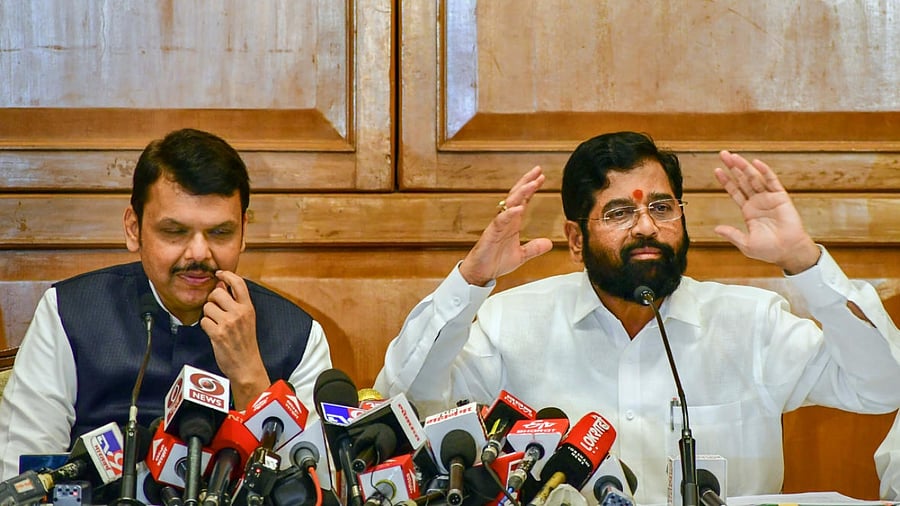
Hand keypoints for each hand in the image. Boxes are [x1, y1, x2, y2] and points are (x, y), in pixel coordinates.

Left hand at [201, 270, 268, 406]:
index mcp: (248, 308)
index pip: (239, 283)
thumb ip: (236, 303)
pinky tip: (213, 333)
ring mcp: (229, 323)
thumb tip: (221, 286)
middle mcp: (240, 313)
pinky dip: (205, 326)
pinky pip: (204, 321)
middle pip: (217, 293)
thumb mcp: (248, 319)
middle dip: (212, 299)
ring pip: (208, 307)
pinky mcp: (218, 334)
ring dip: (208, 315)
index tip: (219, 274)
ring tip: (216, 324)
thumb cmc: (245, 343)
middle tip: (216, 308)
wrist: (247, 365)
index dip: (227, 274)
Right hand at [459, 166, 553, 285]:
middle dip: (526, 182)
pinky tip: (519, 207)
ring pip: (509, 204)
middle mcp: (505, 220)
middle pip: (516, 196)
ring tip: (532, 184)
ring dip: (521, 193)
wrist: (481, 273)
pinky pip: (501, 220)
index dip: (531, 189)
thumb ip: (534, 248)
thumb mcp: (521, 255)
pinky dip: (510, 213)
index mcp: (512, 223)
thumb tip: (549, 243)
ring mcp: (498, 225)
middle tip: (537, 171)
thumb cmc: (496, 262)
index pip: (523, 201)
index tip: (541, 177)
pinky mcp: (491, 233)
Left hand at [714, 151, 819, 273]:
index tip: (717, 170)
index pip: (734, 191)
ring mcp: (768, 198)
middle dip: (733, 168)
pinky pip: (772, 182)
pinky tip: (756, 163)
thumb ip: (732, 234)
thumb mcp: (745, 243)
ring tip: (734, 156)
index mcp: (748, 211)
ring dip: (744, 167)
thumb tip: (716, 228)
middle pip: (742, 181)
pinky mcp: (781, 197)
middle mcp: (757, 202)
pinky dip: (764, 172)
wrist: (787, 251)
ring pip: (754, 178)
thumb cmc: (768, 250)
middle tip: (723, 154)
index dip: (726, 181)